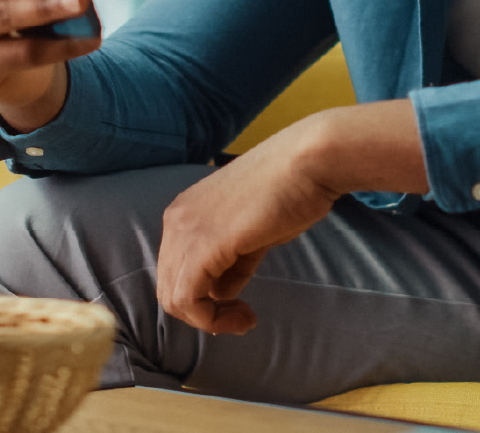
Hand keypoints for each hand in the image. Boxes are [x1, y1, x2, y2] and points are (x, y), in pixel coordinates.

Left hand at [156, 122, 341, 334]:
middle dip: (204, 312)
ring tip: (244, 319)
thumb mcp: (253, 232)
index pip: (175, 270)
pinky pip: (189, 299)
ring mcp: (185, 231)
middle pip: (169, 287)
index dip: (202, 297)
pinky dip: (213, 319)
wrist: (309, 161)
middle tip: (242, 316)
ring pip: (174, 298)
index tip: (240, 306)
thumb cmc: (291, 188)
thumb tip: (221, 292)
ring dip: (210, 319)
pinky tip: (244, 316)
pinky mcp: (203, 246)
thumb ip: (233, 262)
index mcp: (185, 212)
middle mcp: (176, 220)